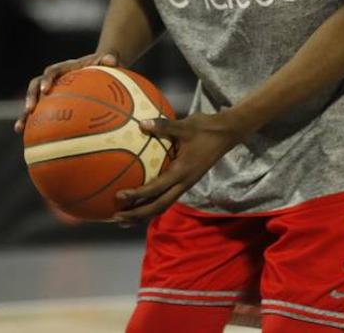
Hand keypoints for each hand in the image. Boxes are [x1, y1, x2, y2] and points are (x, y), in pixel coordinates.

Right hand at [14, 52, 119, 132]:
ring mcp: (50, 92)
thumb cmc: (104, 65)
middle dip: (30, 97)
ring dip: (24, 114)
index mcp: (65, 68)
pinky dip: (34, 128)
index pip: (52, 71)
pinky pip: (41, 116)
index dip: (47, 80)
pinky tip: (31, 144)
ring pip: (33, 102)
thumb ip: (109, 58)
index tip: (46, 89)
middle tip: (29, 109)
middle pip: (35, 86)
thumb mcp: (107, 60)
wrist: (100, 67)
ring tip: (19, 129)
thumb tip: (112, 60)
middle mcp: (53, 79)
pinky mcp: (51, 104)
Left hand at [112, 111, 248, 223]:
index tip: (120, 196)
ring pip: (163, 206)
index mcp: (182, 172)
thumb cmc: (205, 129)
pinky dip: (152, 203)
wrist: (227, 134)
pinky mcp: (186, 182)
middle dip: (137, 214)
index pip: (156, 188)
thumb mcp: (185, 125)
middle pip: (158, 206)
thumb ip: (163, 126)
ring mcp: (186, 184)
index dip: (137, 195)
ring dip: (144, 214)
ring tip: (124, 219)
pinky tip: (140, 203)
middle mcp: (184, 183)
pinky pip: (167, 198)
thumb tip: (141, 123)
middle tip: (116, 218)